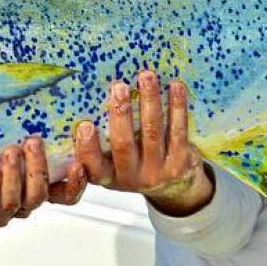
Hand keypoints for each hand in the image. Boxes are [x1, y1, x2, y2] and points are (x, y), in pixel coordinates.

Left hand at [0, 135, 84, 229]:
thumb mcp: (14, 136)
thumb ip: (32, 129)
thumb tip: (46, 97)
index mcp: (39, 187)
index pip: (67, 195)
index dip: (75, 184)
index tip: (77, 164)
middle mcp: (22, 203)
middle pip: (39, 196)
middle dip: (37, 169)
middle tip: (33, 143)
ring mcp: (0, 213)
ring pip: (14, 203)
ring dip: (14, 176)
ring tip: (10, 152)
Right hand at [74, 70, 213, 216]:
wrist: (175, 188)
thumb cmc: (136, 165)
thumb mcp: (114, 163)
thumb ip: (102, 142)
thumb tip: (89, 98)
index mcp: (109, 176)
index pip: (94, 167)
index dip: (88, 148)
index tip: (85, 125)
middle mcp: (132, 177)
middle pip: (123, 145)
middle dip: (121, 114)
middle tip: (118, 86)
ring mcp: (158, 171)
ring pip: (152, 132)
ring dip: (149, 101)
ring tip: (146, 76)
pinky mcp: (181, 162)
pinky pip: (178, 131)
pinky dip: (177, 107)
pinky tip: (175, 87)